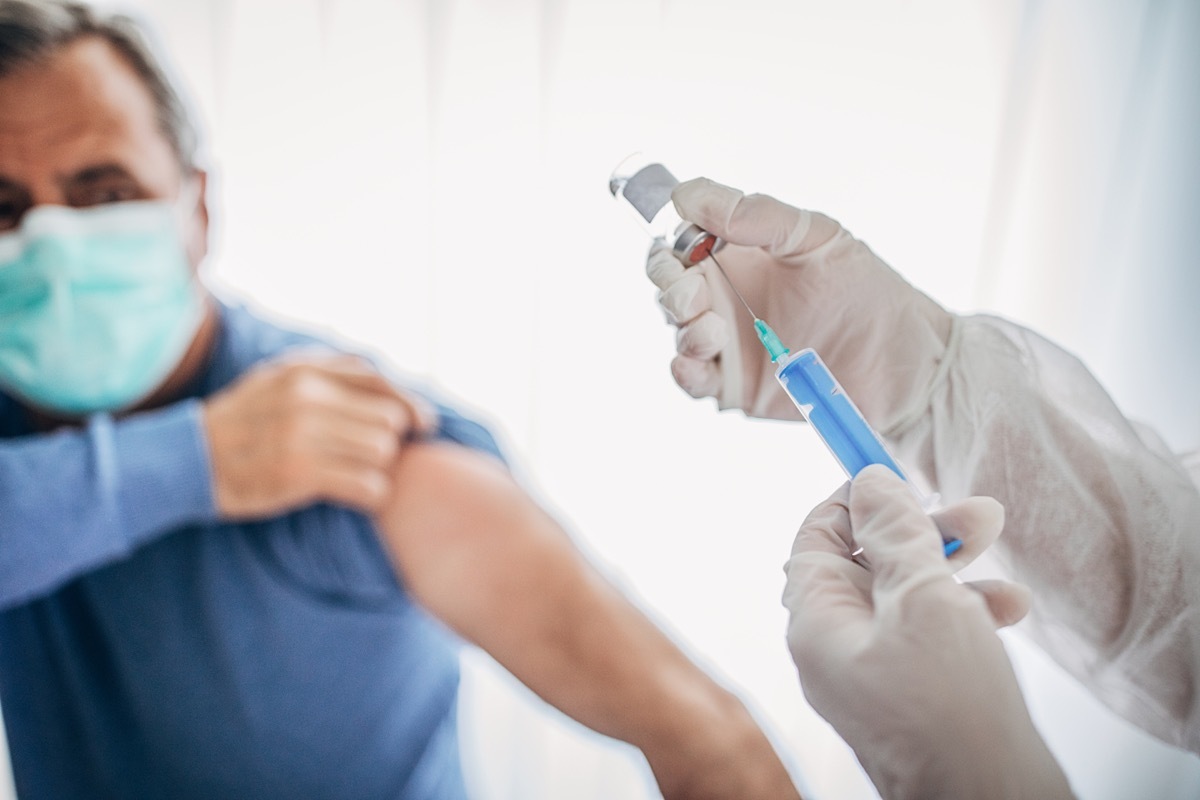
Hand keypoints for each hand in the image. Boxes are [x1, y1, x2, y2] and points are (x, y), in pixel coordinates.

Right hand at [202, 353, 435, 518]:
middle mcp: (306, 397)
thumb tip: (391, 384)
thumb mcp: (279, 378)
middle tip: (373, 457)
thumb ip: (331, 373)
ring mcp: (302, 434)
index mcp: (305, 370)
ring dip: (380, 468)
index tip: (424, 425)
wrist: (189, 459)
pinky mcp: (299, 473)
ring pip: (382, 452)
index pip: (381, 383)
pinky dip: (373, 494)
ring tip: (360, 475)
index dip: (411, 405)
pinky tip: (361, 496)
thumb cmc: (246, 421)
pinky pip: (368, 485)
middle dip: (389, 441)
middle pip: (388, 420)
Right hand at [645, 178, 951, 430]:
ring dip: (683, 327)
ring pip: (676, 329)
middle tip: (695, 293)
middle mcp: (726, 295)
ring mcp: (727, 342)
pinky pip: (691, 377)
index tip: (688, 242)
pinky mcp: (734, 385)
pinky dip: (684, 369)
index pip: (681, 240)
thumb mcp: (817, 237)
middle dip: (669, 285)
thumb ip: (756, 215)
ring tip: (714, 330)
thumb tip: (687, 194)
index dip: (672, 240)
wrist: (906, 364)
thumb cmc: (869, 292)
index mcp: (740, 253)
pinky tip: (699, 362)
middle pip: (668, 283)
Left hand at [782, 466, 1071, 799]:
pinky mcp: (913, 694)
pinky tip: (1010, 606)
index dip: (854, 500)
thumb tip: (869, 482)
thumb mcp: (922, 596)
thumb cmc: (949, 706)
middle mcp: (837, 645)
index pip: (817, 537)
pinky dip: (965, 611)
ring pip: (905, 593)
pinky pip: (930, 634)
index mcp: (818, 620)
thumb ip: (894, 534)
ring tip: (999, 542)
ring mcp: (874, 672)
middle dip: (921, 528)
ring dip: (952, 564)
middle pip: (867, 561)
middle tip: (979, 511)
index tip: (895, 474)